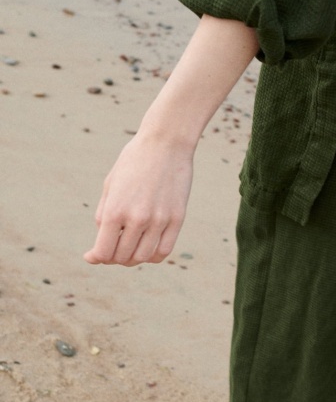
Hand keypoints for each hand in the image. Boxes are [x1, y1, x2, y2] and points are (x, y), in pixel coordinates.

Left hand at [83, 131, 193, 265]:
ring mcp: (159, 220)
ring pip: (143, 257)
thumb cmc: (133, 161)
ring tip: (129, 248)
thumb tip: (102, 243)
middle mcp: (137, 218)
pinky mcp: (177, 219)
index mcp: (115, 209)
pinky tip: (147, 246)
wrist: (166, 143)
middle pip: (122, 257)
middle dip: (113, 257)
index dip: (96, 257)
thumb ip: (104, 215)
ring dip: (133, 258)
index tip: (92, 255)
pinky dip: (153, 255)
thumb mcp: (110, 185)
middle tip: (112, 248)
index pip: (103, 251)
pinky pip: (163, 250)